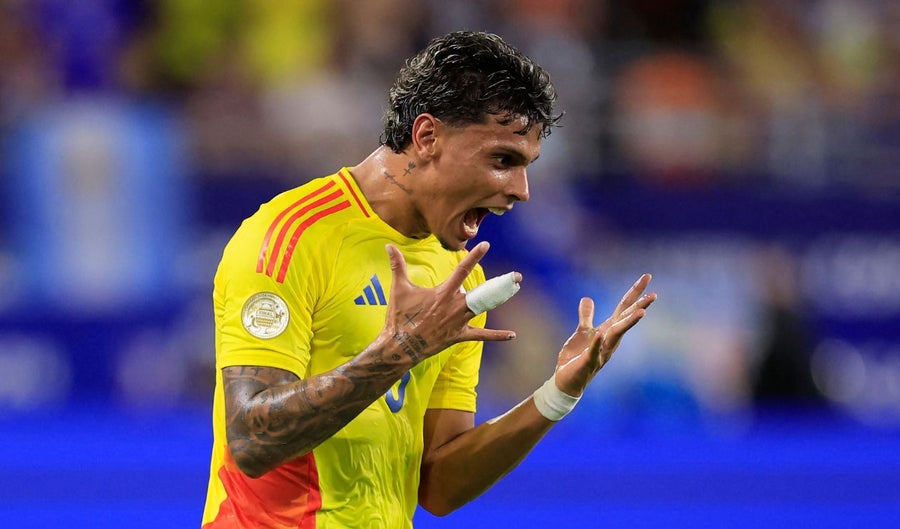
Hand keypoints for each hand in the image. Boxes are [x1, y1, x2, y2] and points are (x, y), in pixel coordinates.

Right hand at [382, 241, 517, 363]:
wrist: (400, 345)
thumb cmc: (399, 317)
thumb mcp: (398, 289)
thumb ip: (397, 265)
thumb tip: (388, 245)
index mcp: (443, 293)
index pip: (461, 270)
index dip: (474, 256)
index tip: (486, 245)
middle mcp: (455, 306)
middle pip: (482, 291)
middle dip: (500, 283)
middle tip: (516, 276)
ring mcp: (459, 322)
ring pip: (483, 307)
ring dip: (499, 299)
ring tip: (514, 290)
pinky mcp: (459, 335)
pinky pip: (481, 335)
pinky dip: (497, 336)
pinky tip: (512, 335)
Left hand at [554, 274, 655, 396]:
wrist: (567, 381)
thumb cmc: (576, 357)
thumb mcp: (582, 332)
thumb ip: (586, 316)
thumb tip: (587, 298)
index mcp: (608, 330)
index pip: (624, 308)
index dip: (635, 292)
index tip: (647, 277)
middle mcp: (609, 340)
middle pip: (626, 320)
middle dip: (639, 307)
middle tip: (654, 295)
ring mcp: (601, 352)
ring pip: (617, 335)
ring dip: (628, 324)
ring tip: (641, 312)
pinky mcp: (588, 362)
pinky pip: (594, 351)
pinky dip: (598, 343)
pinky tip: (600, 333)